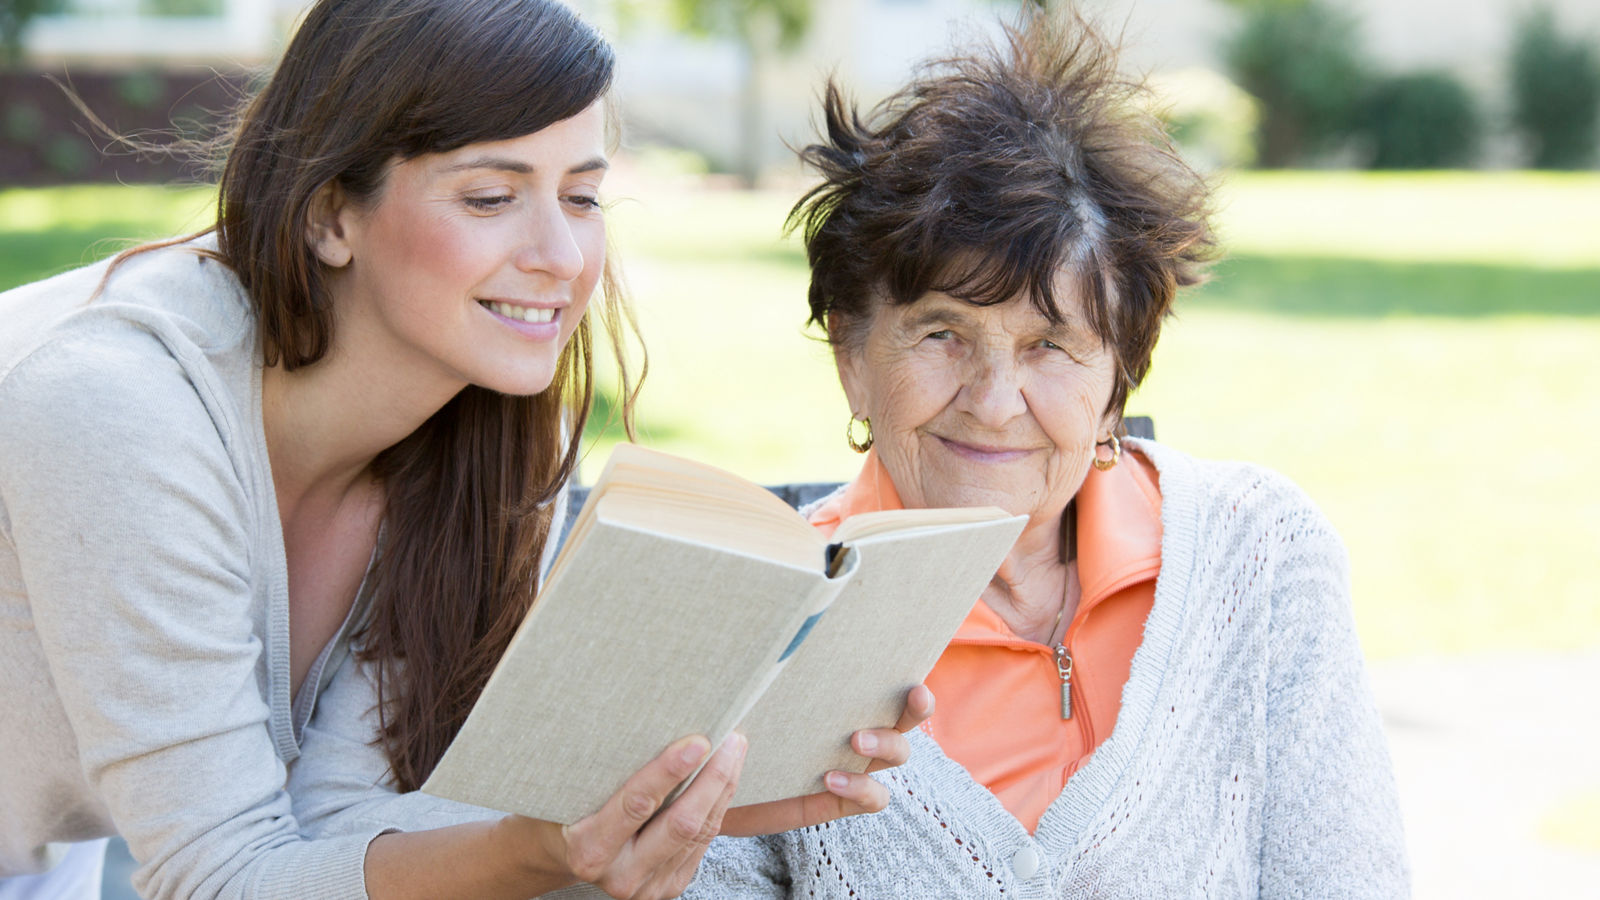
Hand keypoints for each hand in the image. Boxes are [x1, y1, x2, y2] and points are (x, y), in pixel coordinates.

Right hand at [514, 733, 746, 898]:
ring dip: (722, 788)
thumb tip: (651, 722)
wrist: (568, 854)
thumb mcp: (572, 791)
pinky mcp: (669, 887)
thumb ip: (606, 773)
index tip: (696, 742)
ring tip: (733, 749)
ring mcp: (648, 887)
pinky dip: (718, 806)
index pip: (636, 806)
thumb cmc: (569, 810)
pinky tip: (725, 778)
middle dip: (712, 779)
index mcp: (589, 849)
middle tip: (729, 739)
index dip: (668, 772)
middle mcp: (620, 875)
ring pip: (700, 833)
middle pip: (681, 825)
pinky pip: (704, 843)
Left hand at [719, 684, 933, 835]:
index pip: (883, 680)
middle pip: (905, 716)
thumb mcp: (744, 697)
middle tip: (910, 696)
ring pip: (896, 754)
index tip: (913, 665)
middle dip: (916, 706)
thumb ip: (760, 674)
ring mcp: (851, 765)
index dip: (905, 670)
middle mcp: (854, 729)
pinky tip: (830, 779)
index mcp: (837, 699)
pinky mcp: (836, 800)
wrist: (711, 783)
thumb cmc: (730, 729)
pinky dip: (861, 788)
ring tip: (855, 740)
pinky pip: (873, 797)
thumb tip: (765, 636)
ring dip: (886, 744)